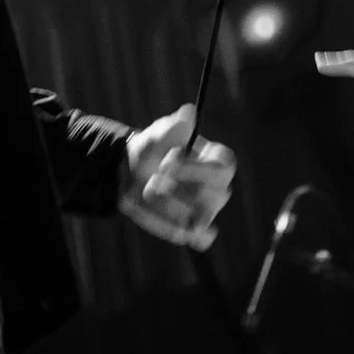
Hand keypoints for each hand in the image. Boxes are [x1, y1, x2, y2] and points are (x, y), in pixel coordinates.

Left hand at [118, 103, 235, 250]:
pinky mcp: (192, 230)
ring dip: (167, 207)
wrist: (129, 173)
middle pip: (218, 196)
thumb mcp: (157, 135)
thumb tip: (187, 114)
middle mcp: (216, 187)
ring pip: (199, 219)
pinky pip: (198, 240)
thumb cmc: (151, 149)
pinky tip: (167, 225)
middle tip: (153, 180)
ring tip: (144, 190)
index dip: (198, 169)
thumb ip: (172, 129)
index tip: (167, 163)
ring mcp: (205, 211)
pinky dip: (179, 232)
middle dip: (183, 190)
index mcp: (215, 160)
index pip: (225, 168)